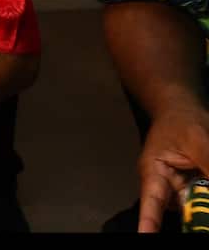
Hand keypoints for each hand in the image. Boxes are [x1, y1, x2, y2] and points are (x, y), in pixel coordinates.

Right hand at [136, 102, 208, 231]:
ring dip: (205, 204)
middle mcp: (167, 189)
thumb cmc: (181, 120)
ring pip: (199, 208)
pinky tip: (206, 173)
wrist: (183, 111)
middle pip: (185, 211)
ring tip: (203, 169)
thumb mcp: (198, 139)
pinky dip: (208, 198)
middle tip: (202, 181)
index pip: (152, 203)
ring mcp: (184, 192)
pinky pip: (204, 201)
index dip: (149, 222)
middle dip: (198, 214)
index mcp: (154, 174)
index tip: (145, 236)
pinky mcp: (197, 192)